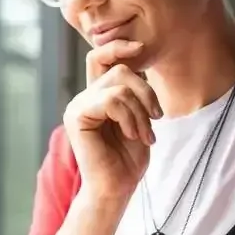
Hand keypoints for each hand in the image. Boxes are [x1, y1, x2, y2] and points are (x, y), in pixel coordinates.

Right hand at [64, 40, 160, 193]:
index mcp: (96, 95)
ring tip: (144, 134)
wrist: (116, 188)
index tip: (142, 48)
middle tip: (156, 118)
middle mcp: (83, 97)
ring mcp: (77, 106)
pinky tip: (133, 135)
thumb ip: (134, 92)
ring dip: (141, 110)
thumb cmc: (128, 158)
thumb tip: (140, 60)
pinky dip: (130, 117)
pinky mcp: (77, 116)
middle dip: (146, 91)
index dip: (119, 46)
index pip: (100, 57)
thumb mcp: (138, 117)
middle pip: (118, 69)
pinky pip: (111, 100)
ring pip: (119, 85)